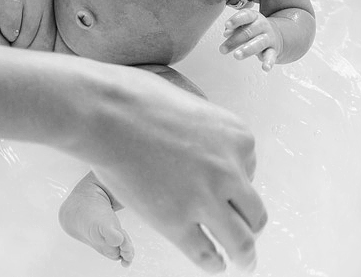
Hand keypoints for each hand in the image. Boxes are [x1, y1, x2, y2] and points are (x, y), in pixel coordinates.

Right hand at [80, 67, 265, 272]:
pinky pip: (205, 253)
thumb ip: (204, 132)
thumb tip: (200, 147)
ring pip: (240, 241)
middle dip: (251, 223)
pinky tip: (213, 264)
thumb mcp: (190, 104)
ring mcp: (204, 199)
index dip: (234, 179)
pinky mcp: (177, 222)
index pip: (249, 170)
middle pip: (254, 211)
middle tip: (248, 232)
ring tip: (243, 261)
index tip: (224, 186)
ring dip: (244, 255)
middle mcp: (230, 171)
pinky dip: (212, 263)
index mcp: (238, 138)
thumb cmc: (137, 99)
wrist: (106, 112)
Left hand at [220, 7, 282, 70]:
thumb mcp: (244, 24)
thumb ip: (234, 28)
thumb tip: (226, 33)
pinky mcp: (273, 50)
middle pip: (248, 32)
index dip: (236, 20)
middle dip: (234, 40)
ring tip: (237, 55)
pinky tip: (265, 68)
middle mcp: (263, 26)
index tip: (227, 25)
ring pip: (259, 43)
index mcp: (254, 17)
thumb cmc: (254, 29)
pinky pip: (271, 56)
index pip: (246, 15)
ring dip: (247, 50)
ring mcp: (269, 38)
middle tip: (223, 49)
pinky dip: (268, 62)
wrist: (277, 35)